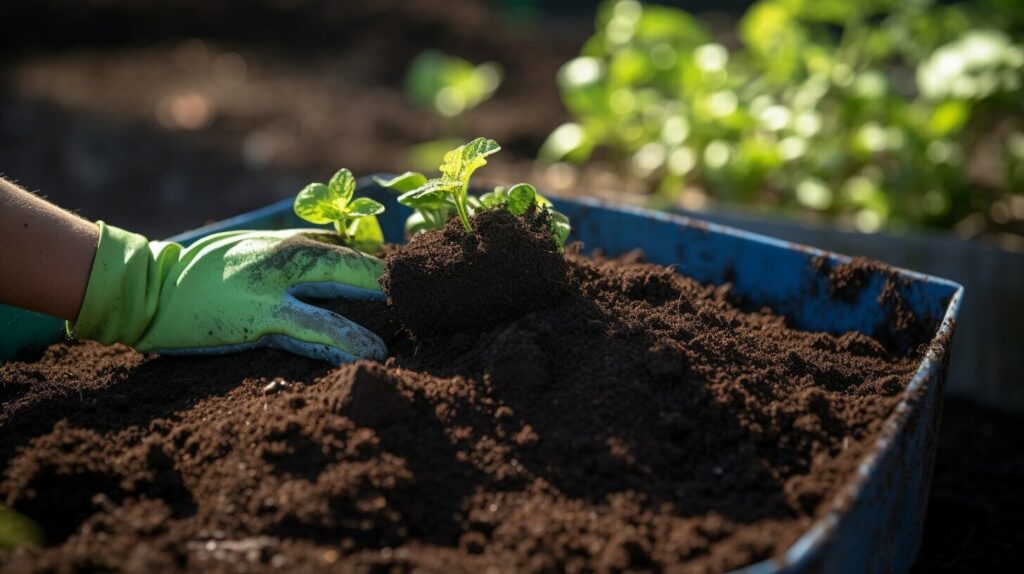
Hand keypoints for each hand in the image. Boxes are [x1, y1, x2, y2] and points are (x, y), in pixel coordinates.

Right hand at [71, 223, 386, 363]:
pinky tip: (367, 358)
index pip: (354, 251)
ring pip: (337, 308)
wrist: (152, 285)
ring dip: (370, 329)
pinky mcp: (260, 321)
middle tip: (425, 307)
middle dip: (391, 292)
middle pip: (355, 272)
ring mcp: (276, 291)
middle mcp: (289, 260)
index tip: (417, 285)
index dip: (388, 270)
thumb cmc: (208, 269)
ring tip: (396, 350)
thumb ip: (301, 253)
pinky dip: (342, 347)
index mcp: (292, 243)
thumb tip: (346, 256)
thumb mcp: (259, 248)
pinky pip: (312, 336)